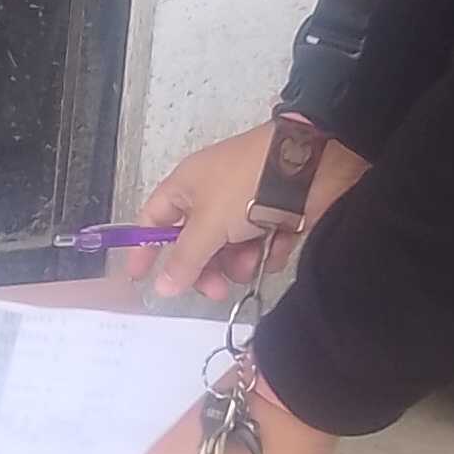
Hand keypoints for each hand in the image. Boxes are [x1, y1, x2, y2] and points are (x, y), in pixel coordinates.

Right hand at [124, 122, 371, 304]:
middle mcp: (212, 197)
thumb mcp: (209, 223)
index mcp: (186, 187)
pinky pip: (262, 248)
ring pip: (230, 252)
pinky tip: (278, 244)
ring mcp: (245, 208)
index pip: (153, 221)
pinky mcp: (276, 218)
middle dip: (205, 269)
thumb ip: (185, 259)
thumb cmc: (250, 182)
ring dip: (240, 262)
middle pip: (195, 246)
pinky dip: (269, 252)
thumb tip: (161, 287)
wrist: (313, 163)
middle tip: (216, 290)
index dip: (145, 249)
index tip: (141, 279)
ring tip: (253, 258)